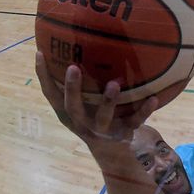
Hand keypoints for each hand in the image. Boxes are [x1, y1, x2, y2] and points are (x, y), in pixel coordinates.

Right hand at [35, 52, 157, 144]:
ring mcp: (103, 130)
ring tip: (114, 83)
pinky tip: (153, 98)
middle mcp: (82, 122)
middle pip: (73, 107)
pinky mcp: (123, 134)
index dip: (43, 76)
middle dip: (72, 89)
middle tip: (73, 68)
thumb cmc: (94, 116)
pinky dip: (144, 110)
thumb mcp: (83, 103)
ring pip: (103, 117)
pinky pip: (135, 121)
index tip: (40, 53)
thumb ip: (80, 82)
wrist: (112, 151)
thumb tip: (76, 42)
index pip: (51, 94)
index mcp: (69, 113)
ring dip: (108, 101)